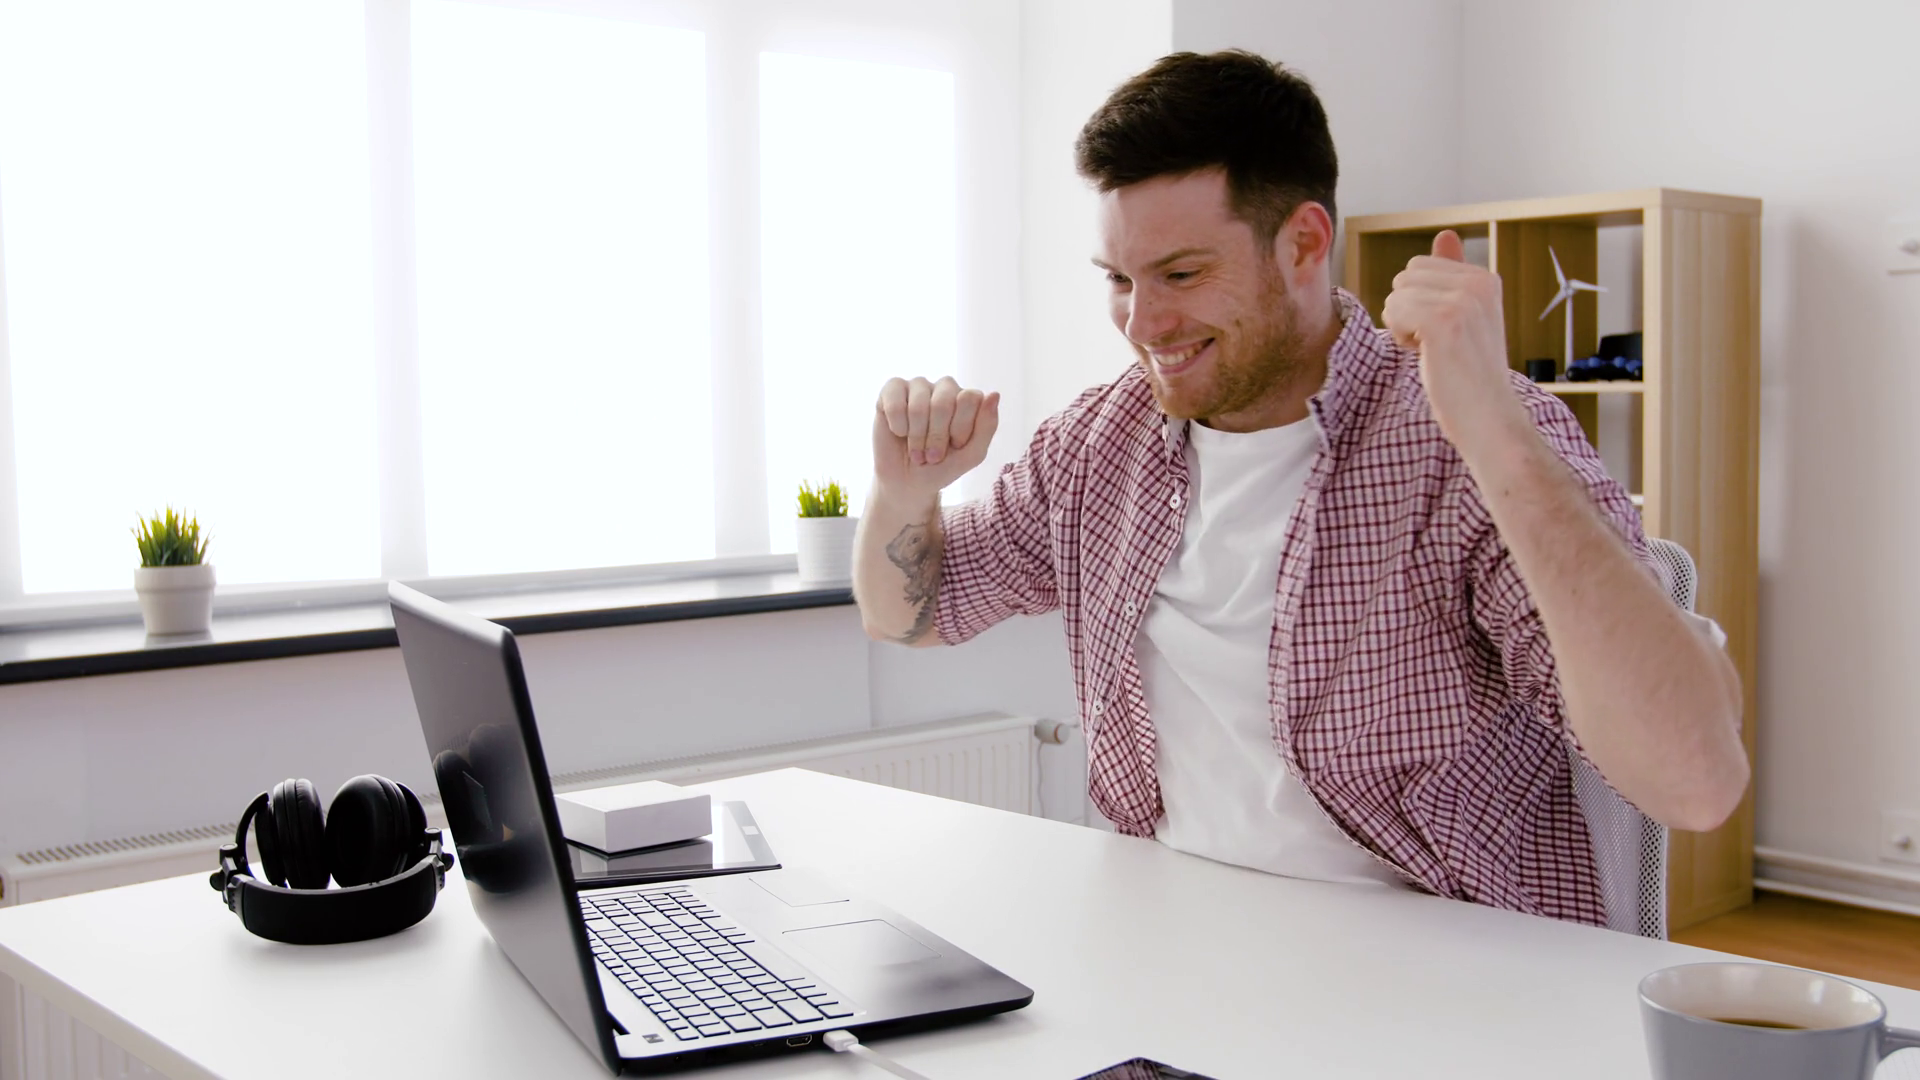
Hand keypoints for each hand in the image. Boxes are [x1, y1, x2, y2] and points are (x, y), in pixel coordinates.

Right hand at [872, 377, 1000, 500]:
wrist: (907, 482)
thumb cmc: (942, 467)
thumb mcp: (971, 455)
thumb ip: (987, 426)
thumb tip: (994, 394)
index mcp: (968, 398)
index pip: (970, 398)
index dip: (960, 428)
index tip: (955, 446)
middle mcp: (945, 387)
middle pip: (944, 402)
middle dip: (937, 436)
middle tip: (932, 455)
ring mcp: (918, 386)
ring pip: (919, 404)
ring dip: (917, 436)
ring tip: (916, 451)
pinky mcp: (892, 390)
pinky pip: (895, 399)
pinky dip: (898, 424)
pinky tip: (899, 432)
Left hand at [1381, 230, 1528, 456]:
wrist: (1489, 420)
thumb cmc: (1471, 376)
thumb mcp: (1465, 316)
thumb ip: (1452, 275)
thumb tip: (1445, 234)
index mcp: (1485, 278)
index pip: (1420, 266)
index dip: (1420, 303)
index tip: (1445, 333)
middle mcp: (1478, 283)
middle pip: (1405, 276)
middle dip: (1408, 310)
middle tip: (1437, 344)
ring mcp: (1462, 301)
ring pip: (1396, 294)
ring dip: (1403, 325)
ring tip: (1435, 351)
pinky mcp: (1443, 321)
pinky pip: (1394, 311)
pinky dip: (1401, 336)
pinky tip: (1426, 356)